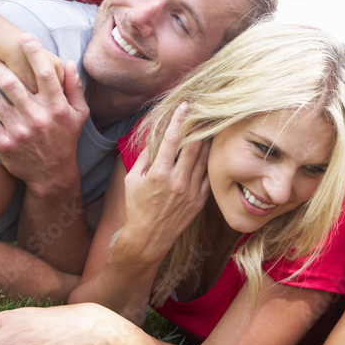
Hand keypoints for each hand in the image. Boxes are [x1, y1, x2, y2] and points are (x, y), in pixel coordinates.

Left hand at [0, 33, 87, 195]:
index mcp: (57, 108)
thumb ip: (74, 87)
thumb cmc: (66, 139)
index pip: (45, 75)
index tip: (24, 38)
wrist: (52, 175)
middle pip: (13, 84)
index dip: (35, 54)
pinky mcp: (3, 143)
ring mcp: (19, 131)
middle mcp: (38, 118)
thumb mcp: (79, 114)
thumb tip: (68, 62)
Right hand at [120, 102, 209, 265]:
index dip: (179, 120)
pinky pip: (209, 175)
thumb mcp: (132, 179)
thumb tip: (155, 137)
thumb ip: (145, 157)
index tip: (184, 106)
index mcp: (159, 174)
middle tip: (204, 110)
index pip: (171, 139)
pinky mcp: (200, 200)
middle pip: (194, 146)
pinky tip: (212, 149)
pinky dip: (210, 160)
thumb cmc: (136, 207)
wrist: (148, 238)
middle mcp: (177, 181)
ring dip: (208, 140)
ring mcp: (191, 191)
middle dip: (198, 125)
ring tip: (211, 124)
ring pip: (205, 159)